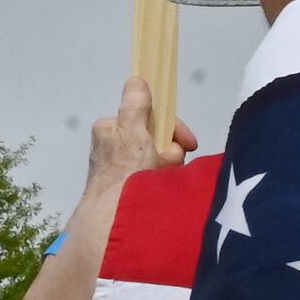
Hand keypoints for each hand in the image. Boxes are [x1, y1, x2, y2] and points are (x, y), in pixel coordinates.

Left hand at [79, 76, 197, 208]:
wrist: (112, 220)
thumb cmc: (124, 175)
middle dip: (170, 151)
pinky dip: (161, 181)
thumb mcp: (133, 134)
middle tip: (169, 165)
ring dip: (168, 168)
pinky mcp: (125, 189)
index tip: (189, 142)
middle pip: (156, 139)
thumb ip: (135, 106)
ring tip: (163, 180)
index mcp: (110, 130)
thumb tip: (136, 79)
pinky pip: (152, 178)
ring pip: (157, 159)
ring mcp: (120, 170)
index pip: (151, 118)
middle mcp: (112, 148)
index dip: (173, 128)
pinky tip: (160, 190)